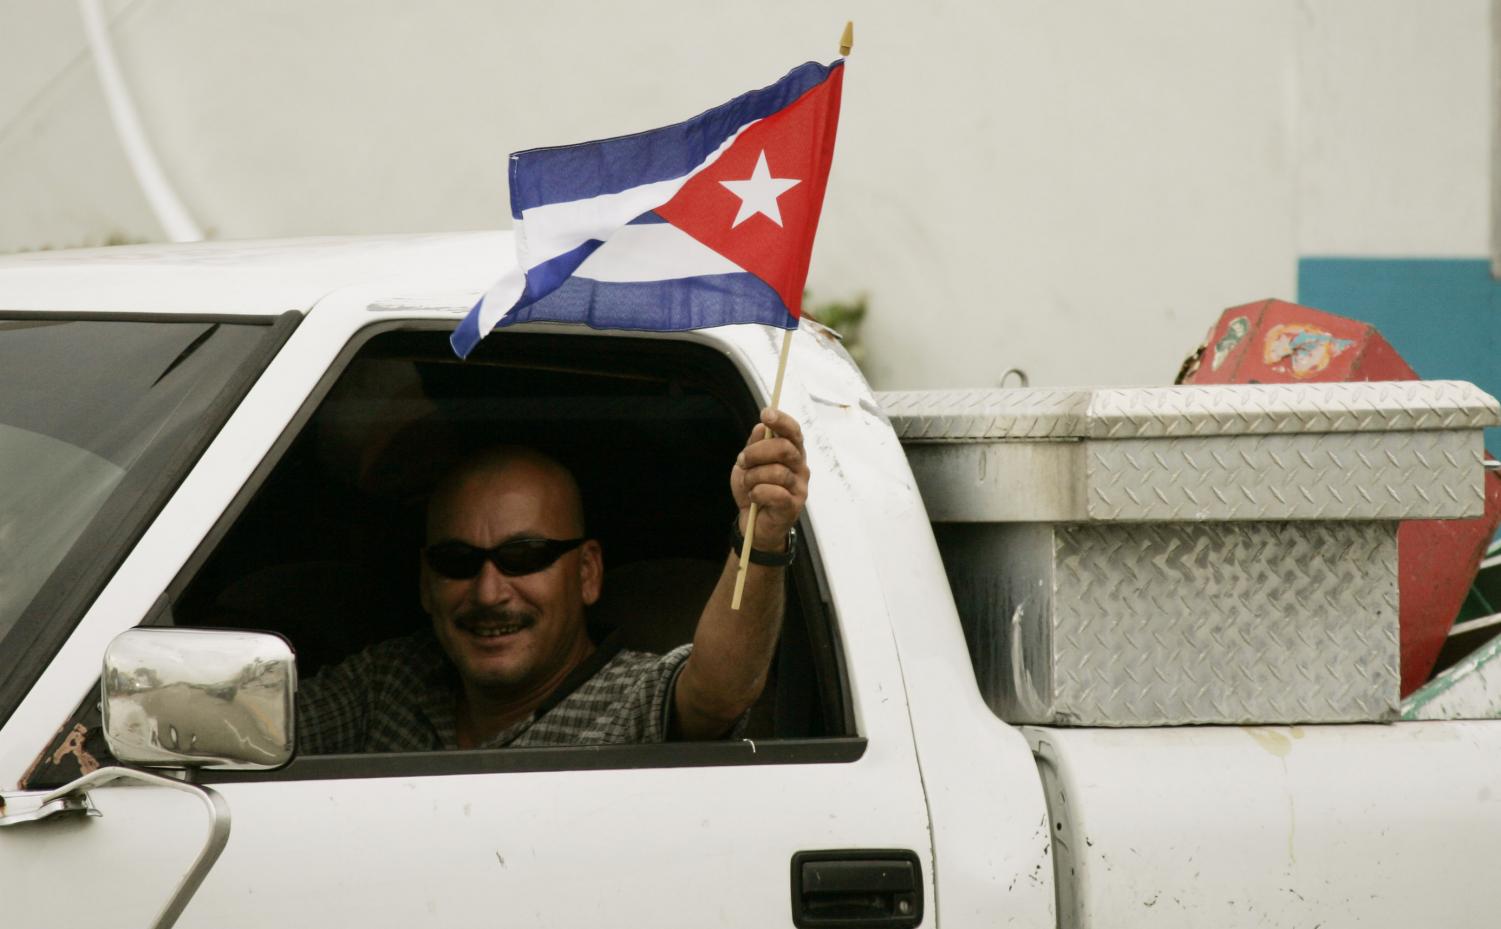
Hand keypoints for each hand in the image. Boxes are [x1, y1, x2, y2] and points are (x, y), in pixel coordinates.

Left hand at [731, 408, 809, 550]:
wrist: (753, 524)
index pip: (793, 432)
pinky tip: (753, 497)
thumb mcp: (748, 464)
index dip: (781, 421)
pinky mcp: (793, 506)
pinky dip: (757, 492)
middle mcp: (800, 468)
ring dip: (753, 476)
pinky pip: (775, 493)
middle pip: (785, 448)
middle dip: (757, 452)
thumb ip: (754, 446)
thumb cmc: (754, 490)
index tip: (765, 413)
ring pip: (777, 471)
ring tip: (747, 484)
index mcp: (792, 453)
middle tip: (743, 460)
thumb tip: (760, 427)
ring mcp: (799, 487)